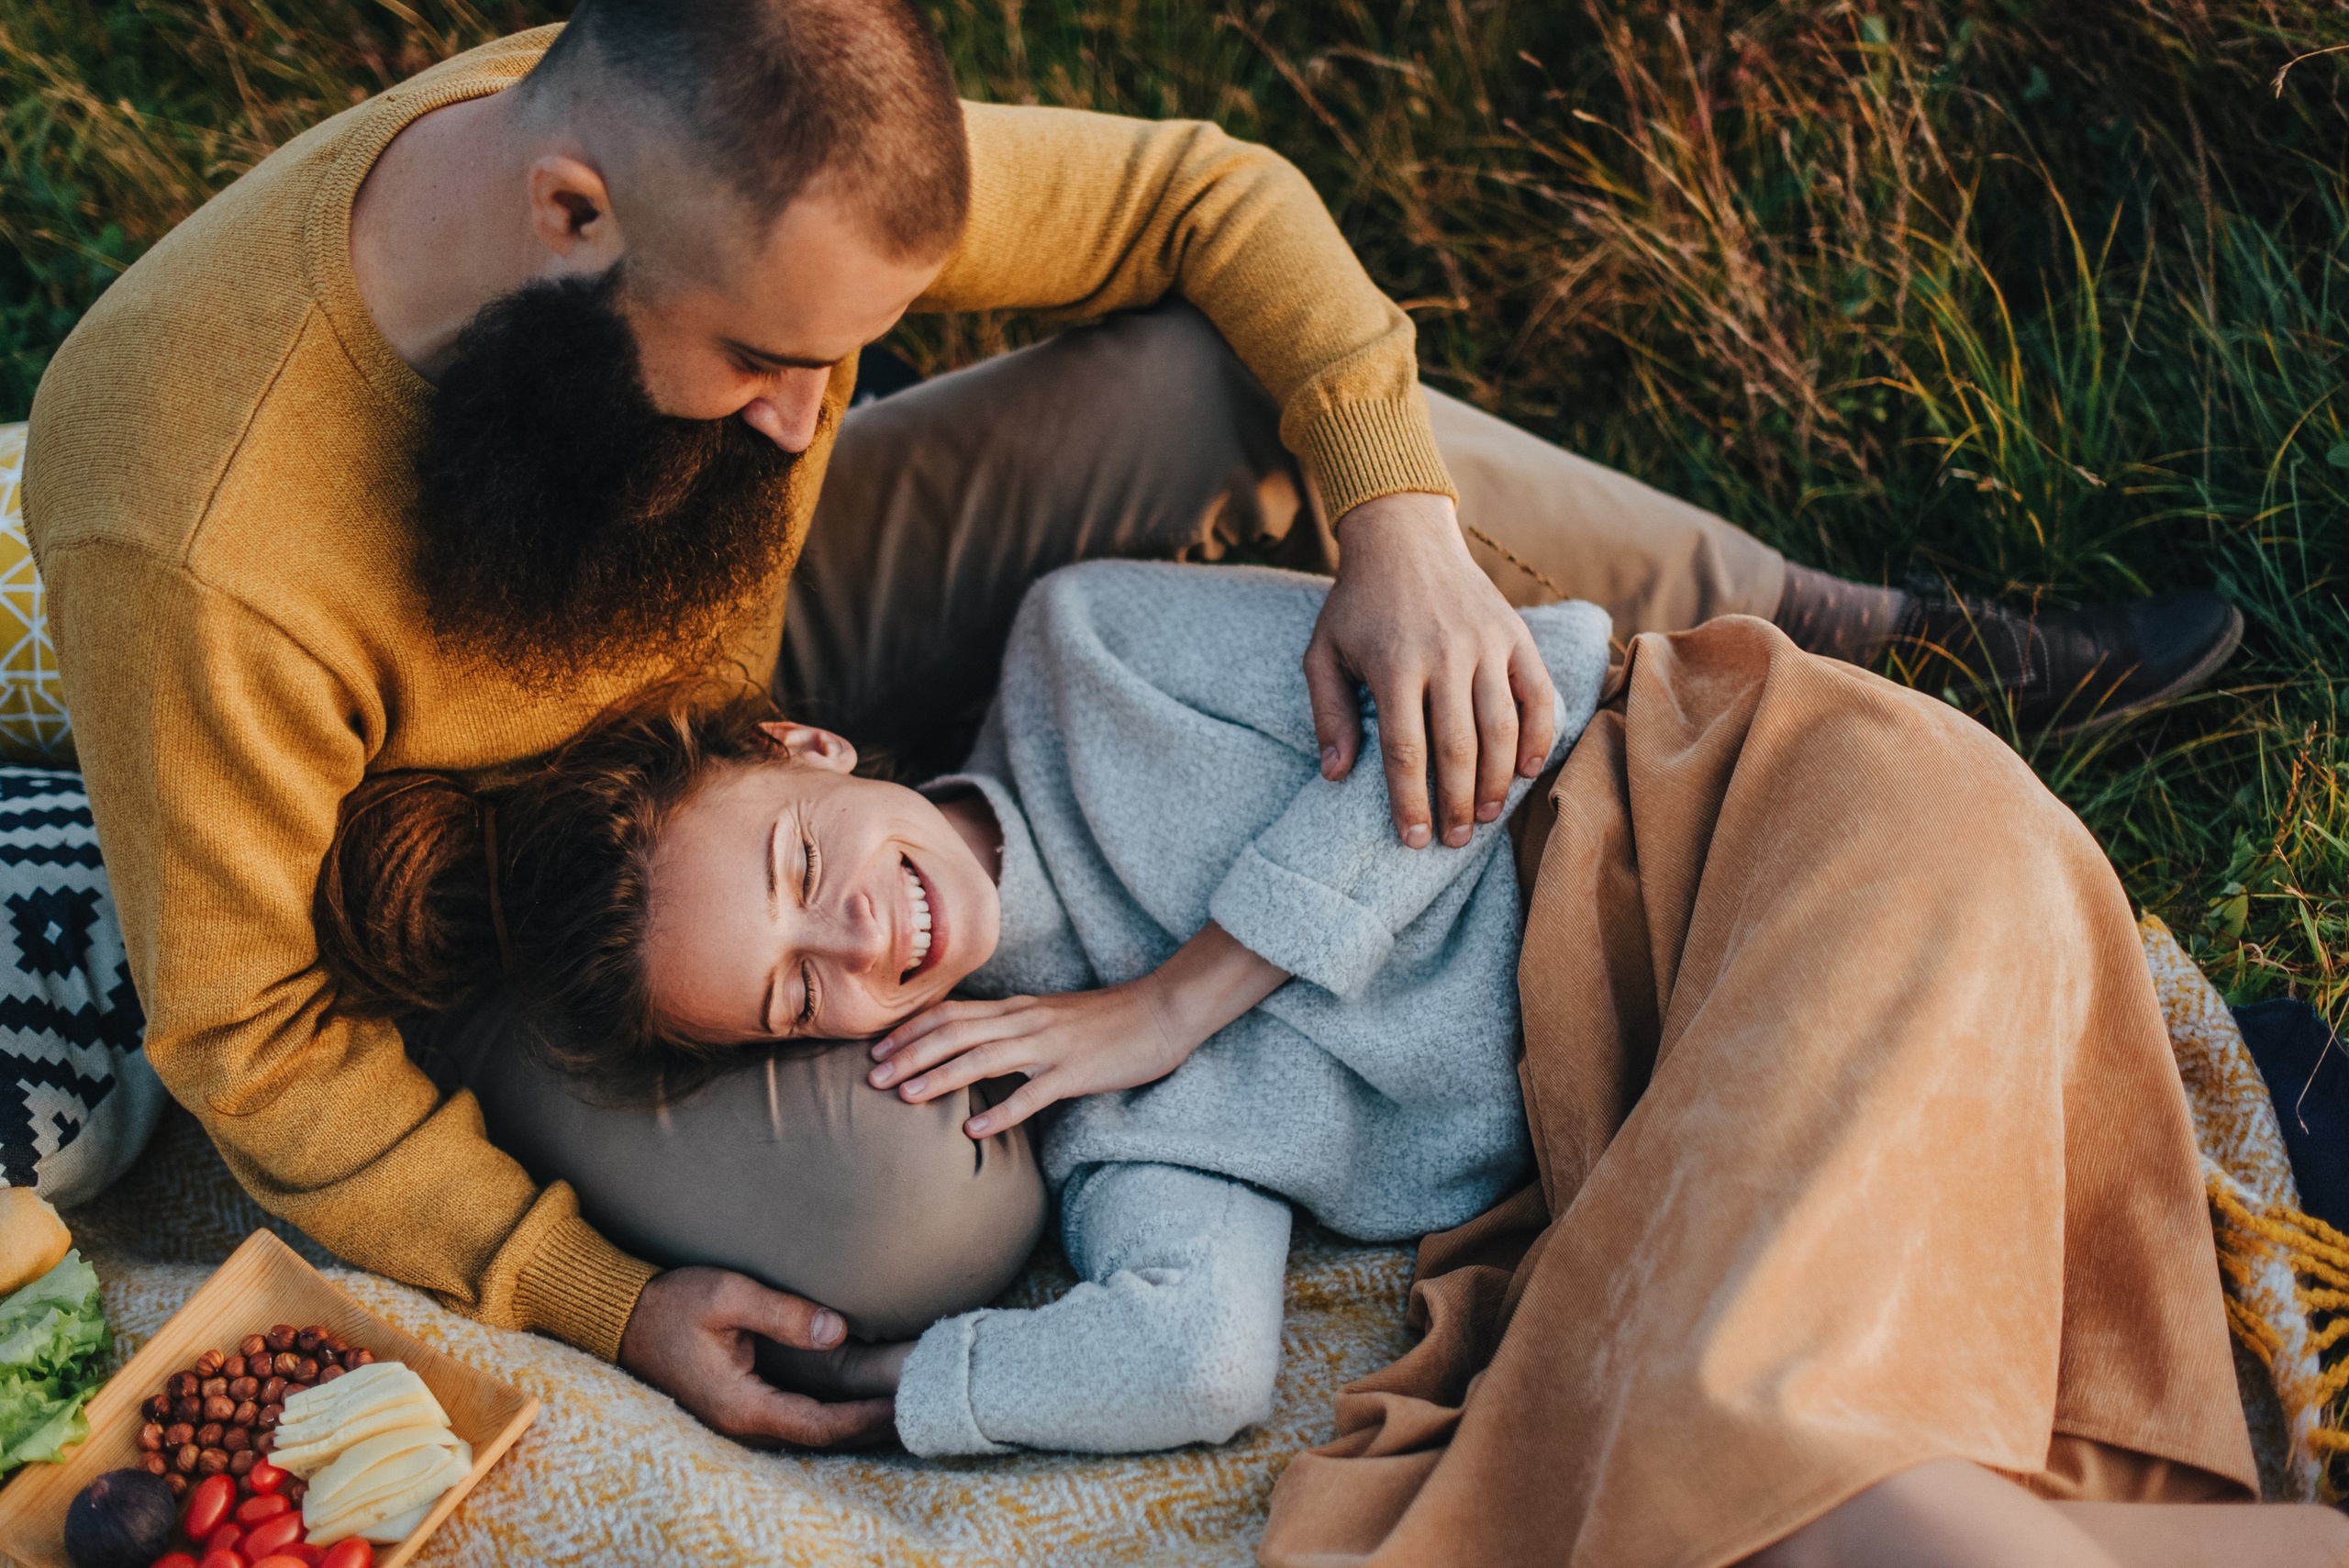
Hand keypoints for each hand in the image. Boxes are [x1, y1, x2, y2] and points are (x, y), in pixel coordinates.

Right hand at [618, 1267, 894, 1448]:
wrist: (621, 1319)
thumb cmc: (671, 1304)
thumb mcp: (727, 1296)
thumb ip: (783, 1314)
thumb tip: (835, 1330)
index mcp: (741, 1405)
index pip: (817, 1425)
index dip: (862, 1419)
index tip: (902, 1409)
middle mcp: (742, 1424)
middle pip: (820, 1438)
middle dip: (869, 1428)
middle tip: (919, 1414)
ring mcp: (738, 1420)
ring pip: (808, 1434)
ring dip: (853, 1424)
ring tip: (901, 1410)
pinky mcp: (739, 1406)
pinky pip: (794, 1421)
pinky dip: (830, 1416)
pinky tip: (859, 1403)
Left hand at [870, 923, 1287, 1136]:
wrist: (1162, 1011)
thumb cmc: (1107, 1020)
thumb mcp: (1051, 1018)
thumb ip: (1013, 1030)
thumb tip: (974, 1047)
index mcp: (1018, 1010)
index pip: (952, 1013)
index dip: (910, 1031)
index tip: (876, 1049)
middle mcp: (1026, 1023)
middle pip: (955, 1032)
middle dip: (909, 1053)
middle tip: (871, 1076)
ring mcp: (1049, 1047)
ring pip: (983, 1058)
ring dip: (940, 1077)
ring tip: (904, 1097)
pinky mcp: (1075, 1072)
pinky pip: (1033, 1094)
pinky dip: (1001, 1112)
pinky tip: (974, 1132)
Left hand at [1307, 492, 1556, 847]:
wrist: (1404, 538)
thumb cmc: (1358, 605)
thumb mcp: (1323, 652)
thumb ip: (1328, 713)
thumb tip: (1335, 773)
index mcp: (1393, 664)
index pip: (1404, 749)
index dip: (1409, 801)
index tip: (1412, 839)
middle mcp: (1444, 654)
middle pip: (1457, 747)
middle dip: (1455, 803)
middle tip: (1453, 840)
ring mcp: (1485, 644)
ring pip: (1501, 727)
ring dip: (1496, 780)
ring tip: (1483, 816)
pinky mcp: (1515, 635)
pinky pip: (1537, 694)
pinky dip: (1537, 735)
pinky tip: (1526, 770)